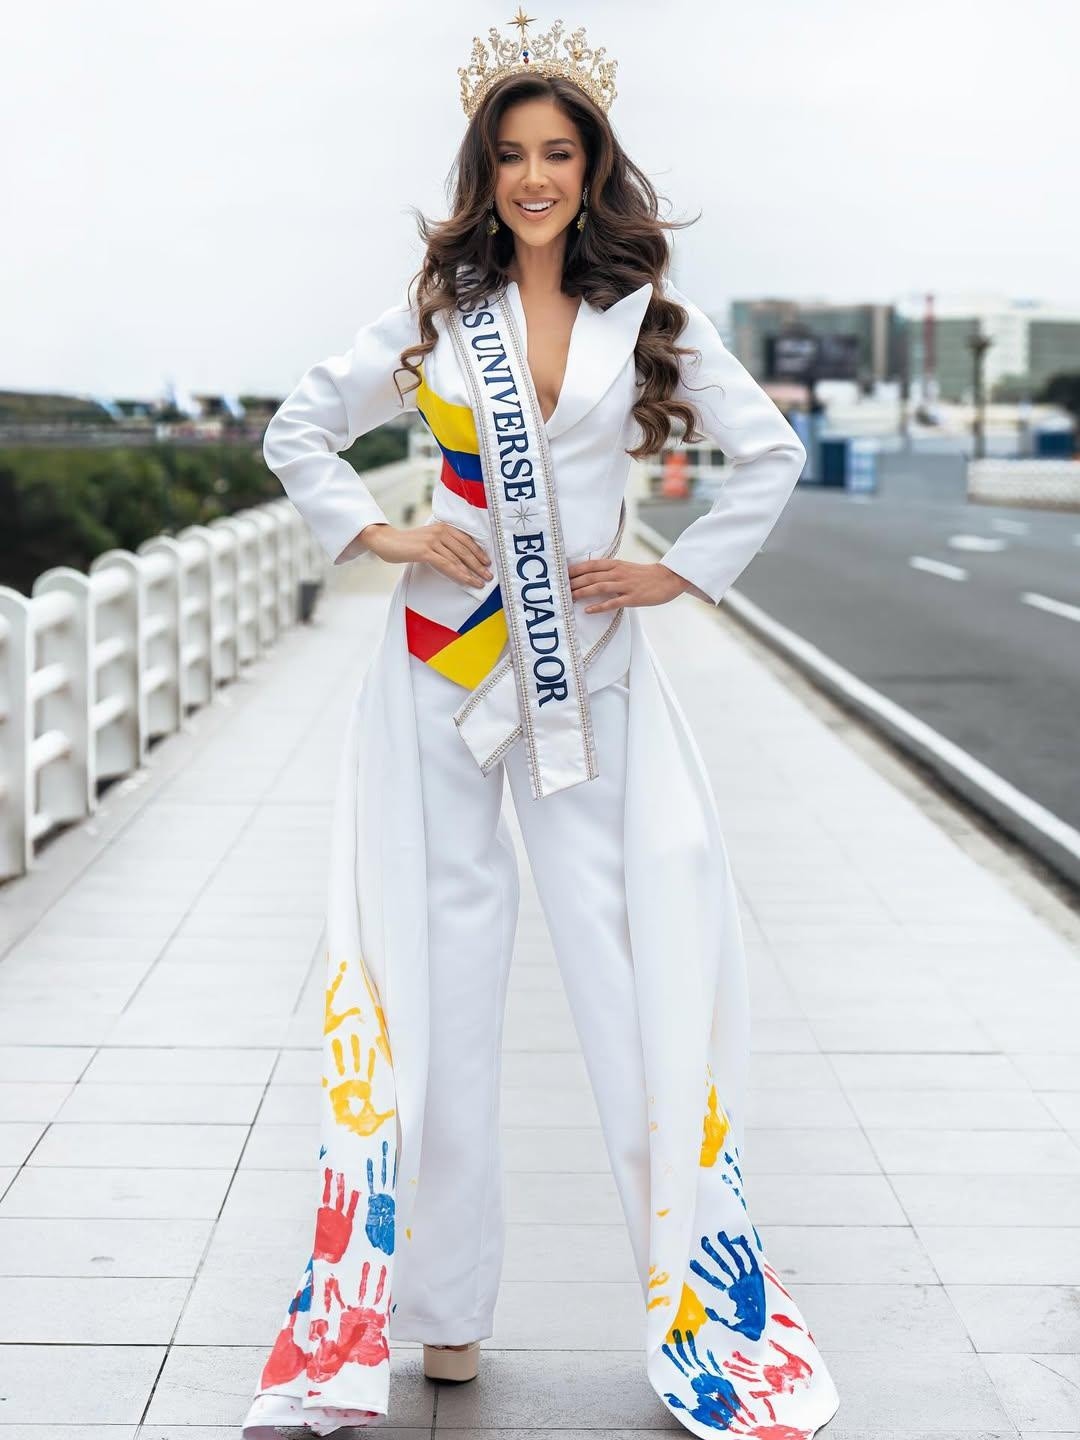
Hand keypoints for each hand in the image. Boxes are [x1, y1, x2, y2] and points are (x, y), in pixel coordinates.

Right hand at [359, 522, 493, 587]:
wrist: (386, 541)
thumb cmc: (407, 544)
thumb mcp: (429, 540)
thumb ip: (443, 545)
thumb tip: (459, 559)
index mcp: (444, 527)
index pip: (466, 540)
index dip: (478, 552)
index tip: (488, 563)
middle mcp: (441, 531)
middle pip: (465, 550)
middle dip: (478, 565)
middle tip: (489, 576)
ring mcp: (433, 540)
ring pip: (457, 559)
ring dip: (471, 572)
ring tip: (480, 582)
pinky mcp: (426, 551)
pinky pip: (446, 564)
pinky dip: (458, 574)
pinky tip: (466, 580)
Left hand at [568, 558, 689, 611]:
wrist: (667, 578)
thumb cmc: (643, 575)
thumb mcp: (624, 567)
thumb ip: (607, 570)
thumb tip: (588, 575)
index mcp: (615, 564)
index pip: (590, 565)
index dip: (574, 570)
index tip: (559, 574)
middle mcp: (618, 573)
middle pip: (591, 576)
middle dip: (574, 582)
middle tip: (559, 589)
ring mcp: (625, 585)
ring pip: (599, 587)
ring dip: (583, 592)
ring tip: (569, 598)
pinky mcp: (632, 598)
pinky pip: (613, 602)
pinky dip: (599, 606)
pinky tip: (588, 610)